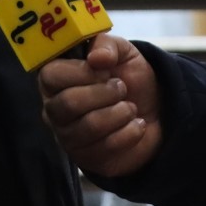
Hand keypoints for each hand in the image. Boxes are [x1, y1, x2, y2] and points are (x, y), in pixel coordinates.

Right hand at [39, 32, 161, 176]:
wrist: (155, 111)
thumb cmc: (127, 77)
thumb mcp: (122, 52)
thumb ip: (107, 45)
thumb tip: (97, 58)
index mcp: (55, 80)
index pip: (50, 76)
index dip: (80, 72)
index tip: (104, 70)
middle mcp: (54, 109)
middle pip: (68, 104)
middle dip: (104, 93)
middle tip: (122, 88)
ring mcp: (68, 137)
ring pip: (89, 127)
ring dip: (120, 112)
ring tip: (130, 107)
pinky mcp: (87, 159)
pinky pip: (107, 147)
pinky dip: (130, 132)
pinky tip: (136, 125)